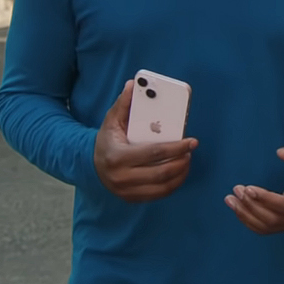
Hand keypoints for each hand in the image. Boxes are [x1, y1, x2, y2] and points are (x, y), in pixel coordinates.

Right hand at [93, 80, 197, 202]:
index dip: (176, 148)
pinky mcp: (132, 198)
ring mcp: (126, 191)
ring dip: (180, 174)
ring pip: (162, 187)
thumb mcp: (112, 120)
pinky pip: (158, 195)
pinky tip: (179, 172)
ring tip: (186, 160)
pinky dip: (173, 184)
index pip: (154, 153)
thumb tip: (133, 85)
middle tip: (190, 150)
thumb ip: (123, 103)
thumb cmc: (107, 140)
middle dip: (181, 162)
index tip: (191, 141)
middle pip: (161, 173)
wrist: (92, 165)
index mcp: (118, 157)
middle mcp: (121, 177)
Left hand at [225, 144, 283, 234]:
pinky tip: (236, 208)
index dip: (265, 199)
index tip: (248, 188)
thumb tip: (280, 153)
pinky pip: (264, 229)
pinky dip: (248, 221)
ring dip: (246, 214)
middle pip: (273, 218)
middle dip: (252, 206)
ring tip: (230, 199)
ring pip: (267, 226)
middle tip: (237, 189)